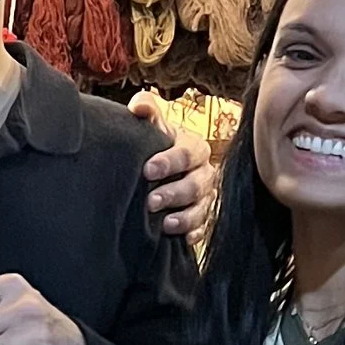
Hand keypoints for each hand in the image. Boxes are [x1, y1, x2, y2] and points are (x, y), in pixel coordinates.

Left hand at [132, 91, 222, 243]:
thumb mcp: (153, 127)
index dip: (169, 161)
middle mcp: (204, 172)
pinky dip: (192, 232)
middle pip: (197, 184)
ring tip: (165, 224)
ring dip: (184, 217)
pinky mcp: (202, 219)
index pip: (188, 153)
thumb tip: (139, 106)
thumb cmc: (157, 147)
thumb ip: (147, 111)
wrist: (160, 172)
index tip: (147, 170)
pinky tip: (179, 238)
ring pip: (202, 208)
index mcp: (194, 148)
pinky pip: (203, 228)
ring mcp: (206, 197)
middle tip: (150, 202)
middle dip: (174, 193)